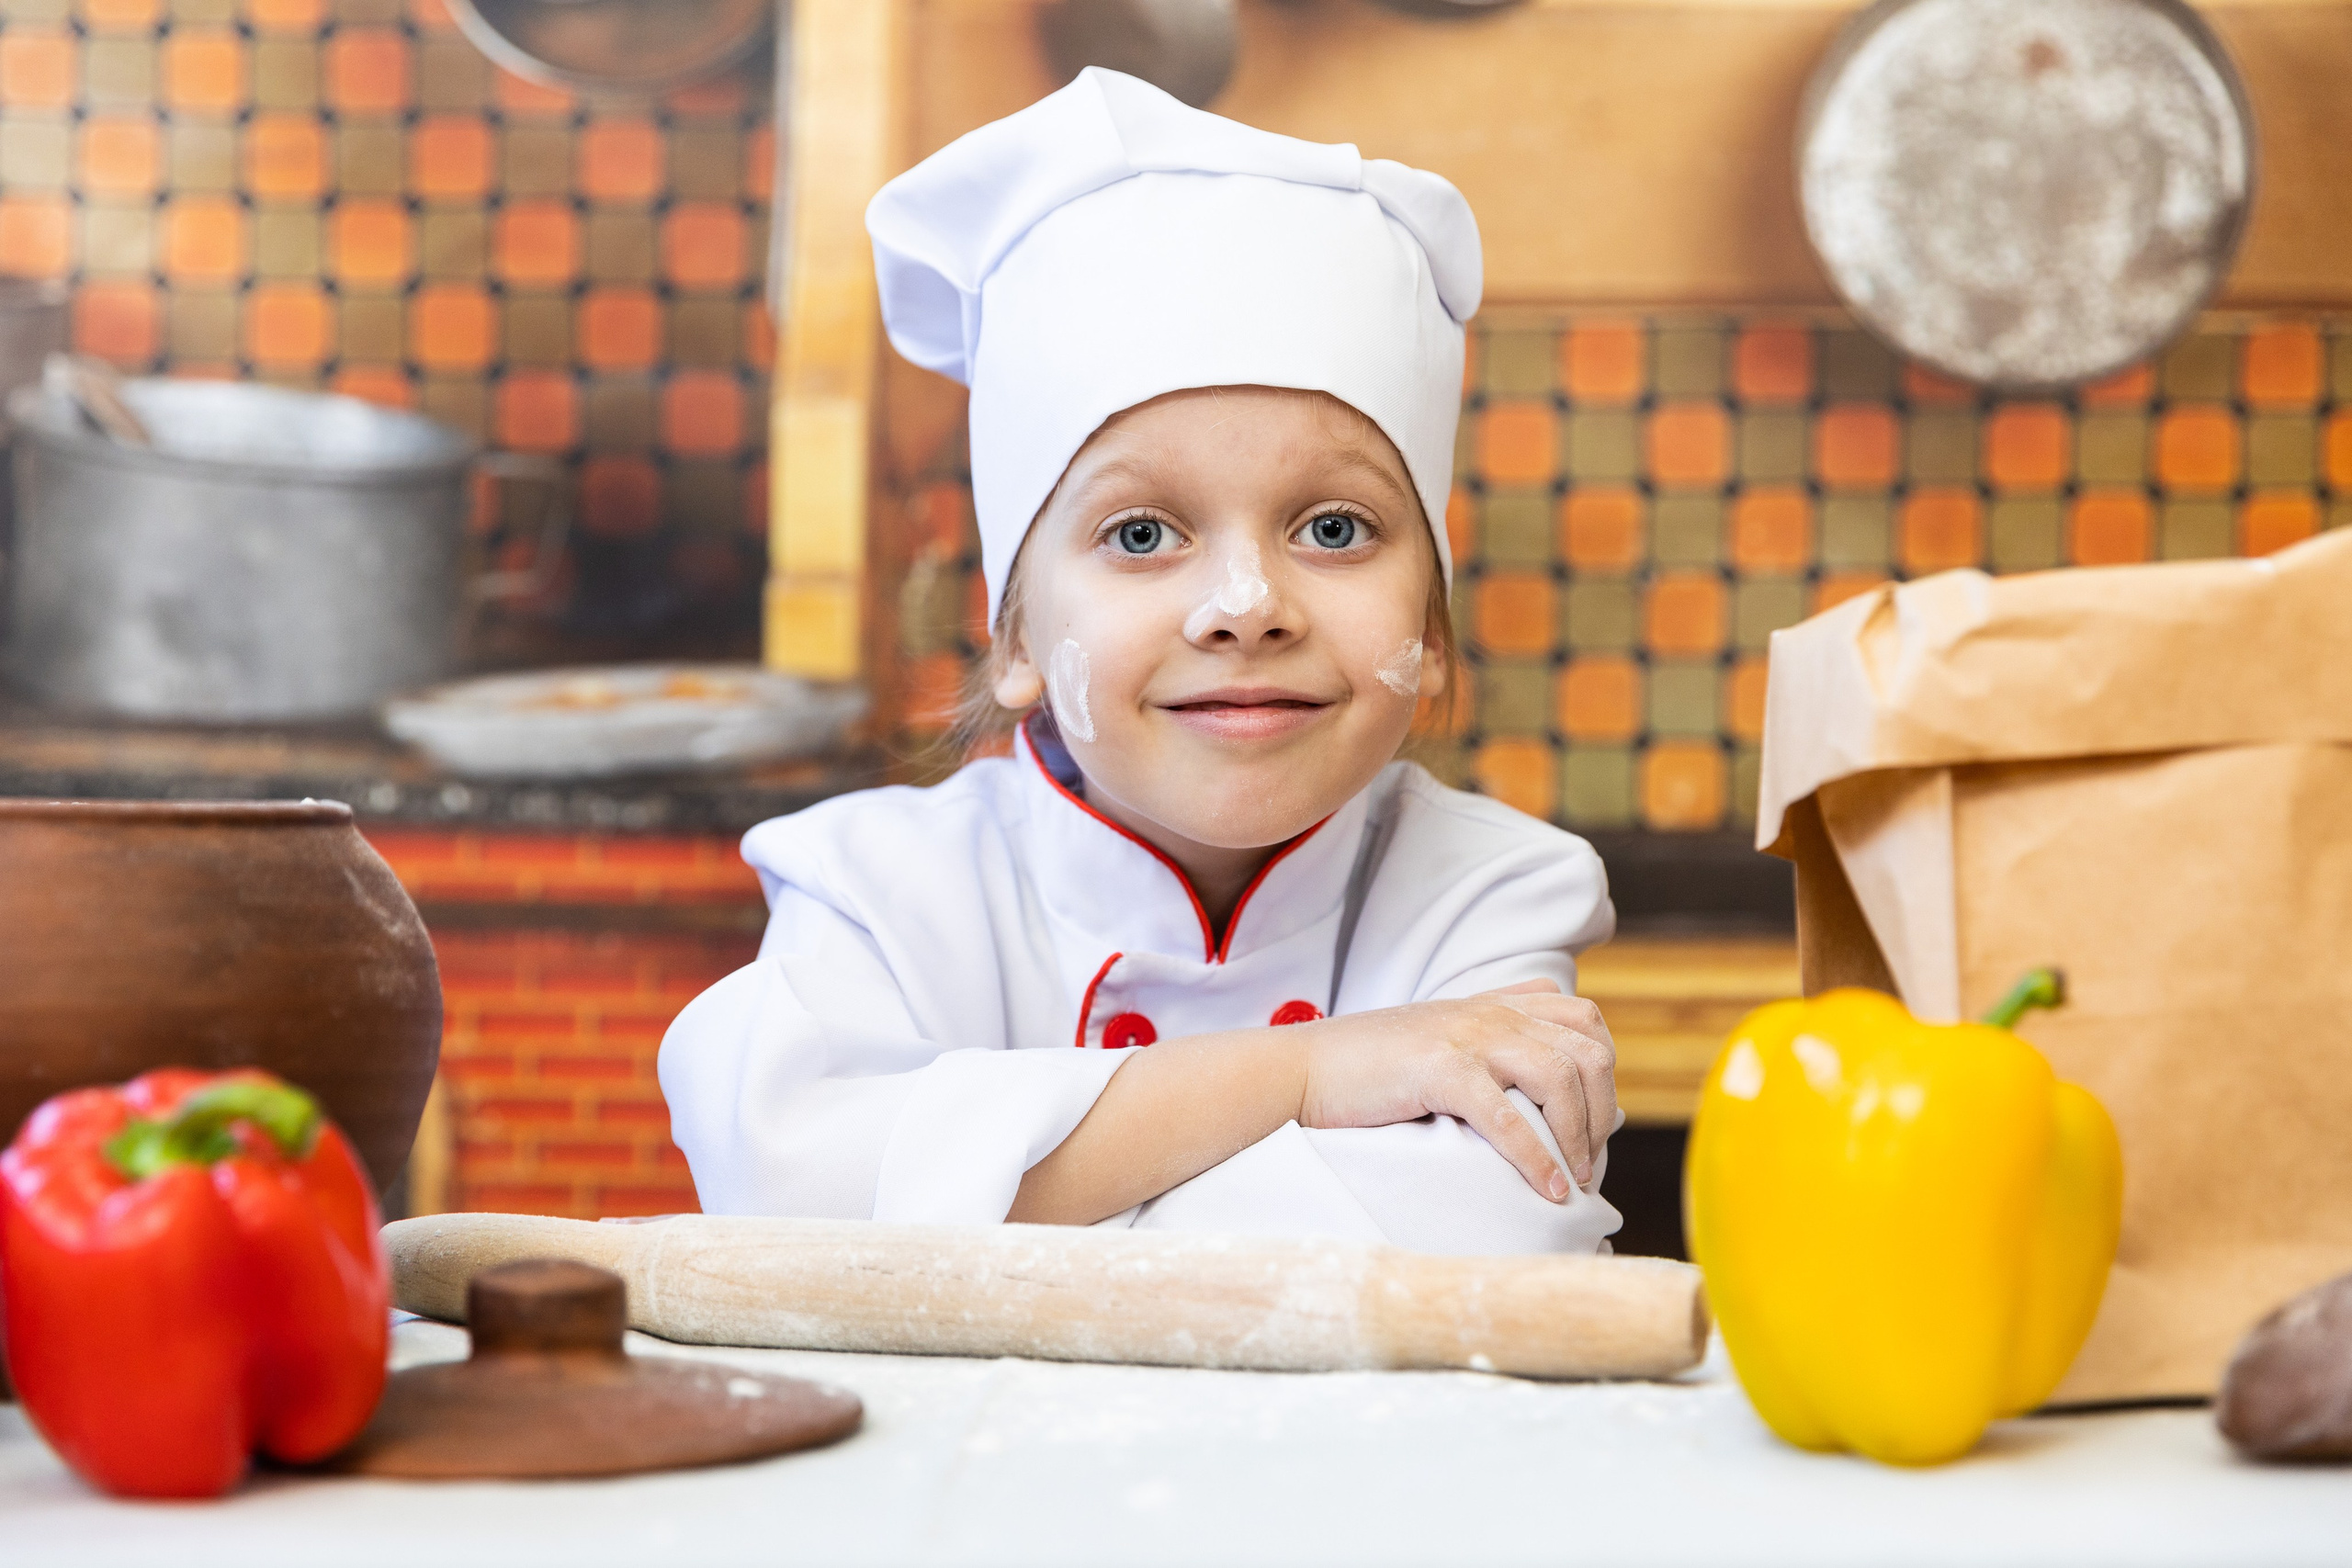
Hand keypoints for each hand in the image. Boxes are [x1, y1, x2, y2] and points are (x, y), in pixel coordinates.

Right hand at [1293, 979, 1617, 1202]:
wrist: (1300, 1070)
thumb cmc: (1368, 1071)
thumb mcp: (1440, 1041)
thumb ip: (1491, 1049)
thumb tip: (1553, 1097)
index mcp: (1495, 1005)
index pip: (1585, 1021)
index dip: (1602, 1074)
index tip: (1591, 1124)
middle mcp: (1491, 1012)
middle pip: (1589, 1051)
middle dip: (1601, 1113)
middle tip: (1586, 1163)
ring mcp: (1467, 1036)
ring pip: (1561, 1078)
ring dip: (1578, 1138)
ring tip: (1571, 1181)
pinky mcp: (1440, 1069)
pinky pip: (1509, 1116)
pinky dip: (1537, 1158)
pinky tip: (1547, 1189)